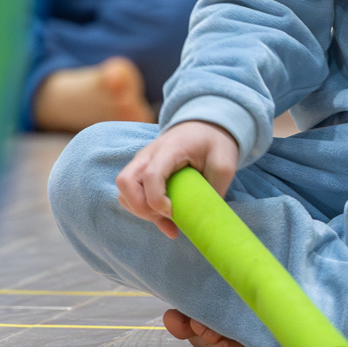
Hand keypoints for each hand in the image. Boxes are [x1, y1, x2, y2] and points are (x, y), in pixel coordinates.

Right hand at [116, 120, 239, 237]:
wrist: (206, 126)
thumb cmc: (215, 142)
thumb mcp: (224, 163)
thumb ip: (214, 189)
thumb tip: (203, 219)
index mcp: (170, 148)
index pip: (151, 175)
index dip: (157, 200)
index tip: (173, 212)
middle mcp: (149, 153)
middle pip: (125, 182)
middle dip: (140, 208)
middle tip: (166, 216)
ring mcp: (142, 161)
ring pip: (123, 190)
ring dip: (140, 210)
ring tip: (167, 220)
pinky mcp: (141, 170)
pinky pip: (130, 193)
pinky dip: (141, 209)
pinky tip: (163, 219)